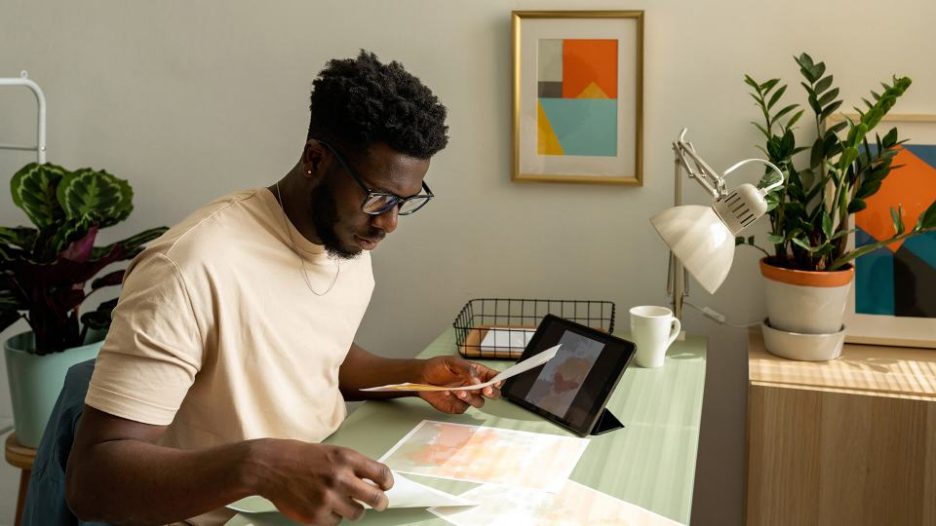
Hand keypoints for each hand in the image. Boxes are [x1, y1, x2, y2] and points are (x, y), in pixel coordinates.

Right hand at [249, 439, 392, 524]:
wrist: (270, 466)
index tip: (386, 487)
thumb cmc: (300, 457)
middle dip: (380, 503)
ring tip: (338, 499)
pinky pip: (336, 522)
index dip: (387, 483)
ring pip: (356, 513)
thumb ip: (353, 466)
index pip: (381, 474)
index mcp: (346, 458)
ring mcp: (328, 499)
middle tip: (379, 503)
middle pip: (376, 499)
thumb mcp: (331, 452)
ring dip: (351, 508)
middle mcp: (340, 478)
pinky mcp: (316, 516)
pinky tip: (321, 504)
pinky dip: (332, 516)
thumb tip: (374, 482)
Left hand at [416, 356, 501, 413]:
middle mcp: (475, 386)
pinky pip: (464, 407)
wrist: (421, 378)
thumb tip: (477, 380)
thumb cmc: (437, 367)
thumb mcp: (452, 361)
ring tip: (458, 390)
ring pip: (479, 402)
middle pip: (493, 393)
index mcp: (477, 373)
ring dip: (471, 397)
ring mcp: (468, 397)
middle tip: (484, 389)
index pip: (494, 377)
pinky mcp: (459, 406)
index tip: (496, 381)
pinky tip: (447, 393)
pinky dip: (457, 401)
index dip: (498, 380)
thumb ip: (466, 369)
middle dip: (492, 392)